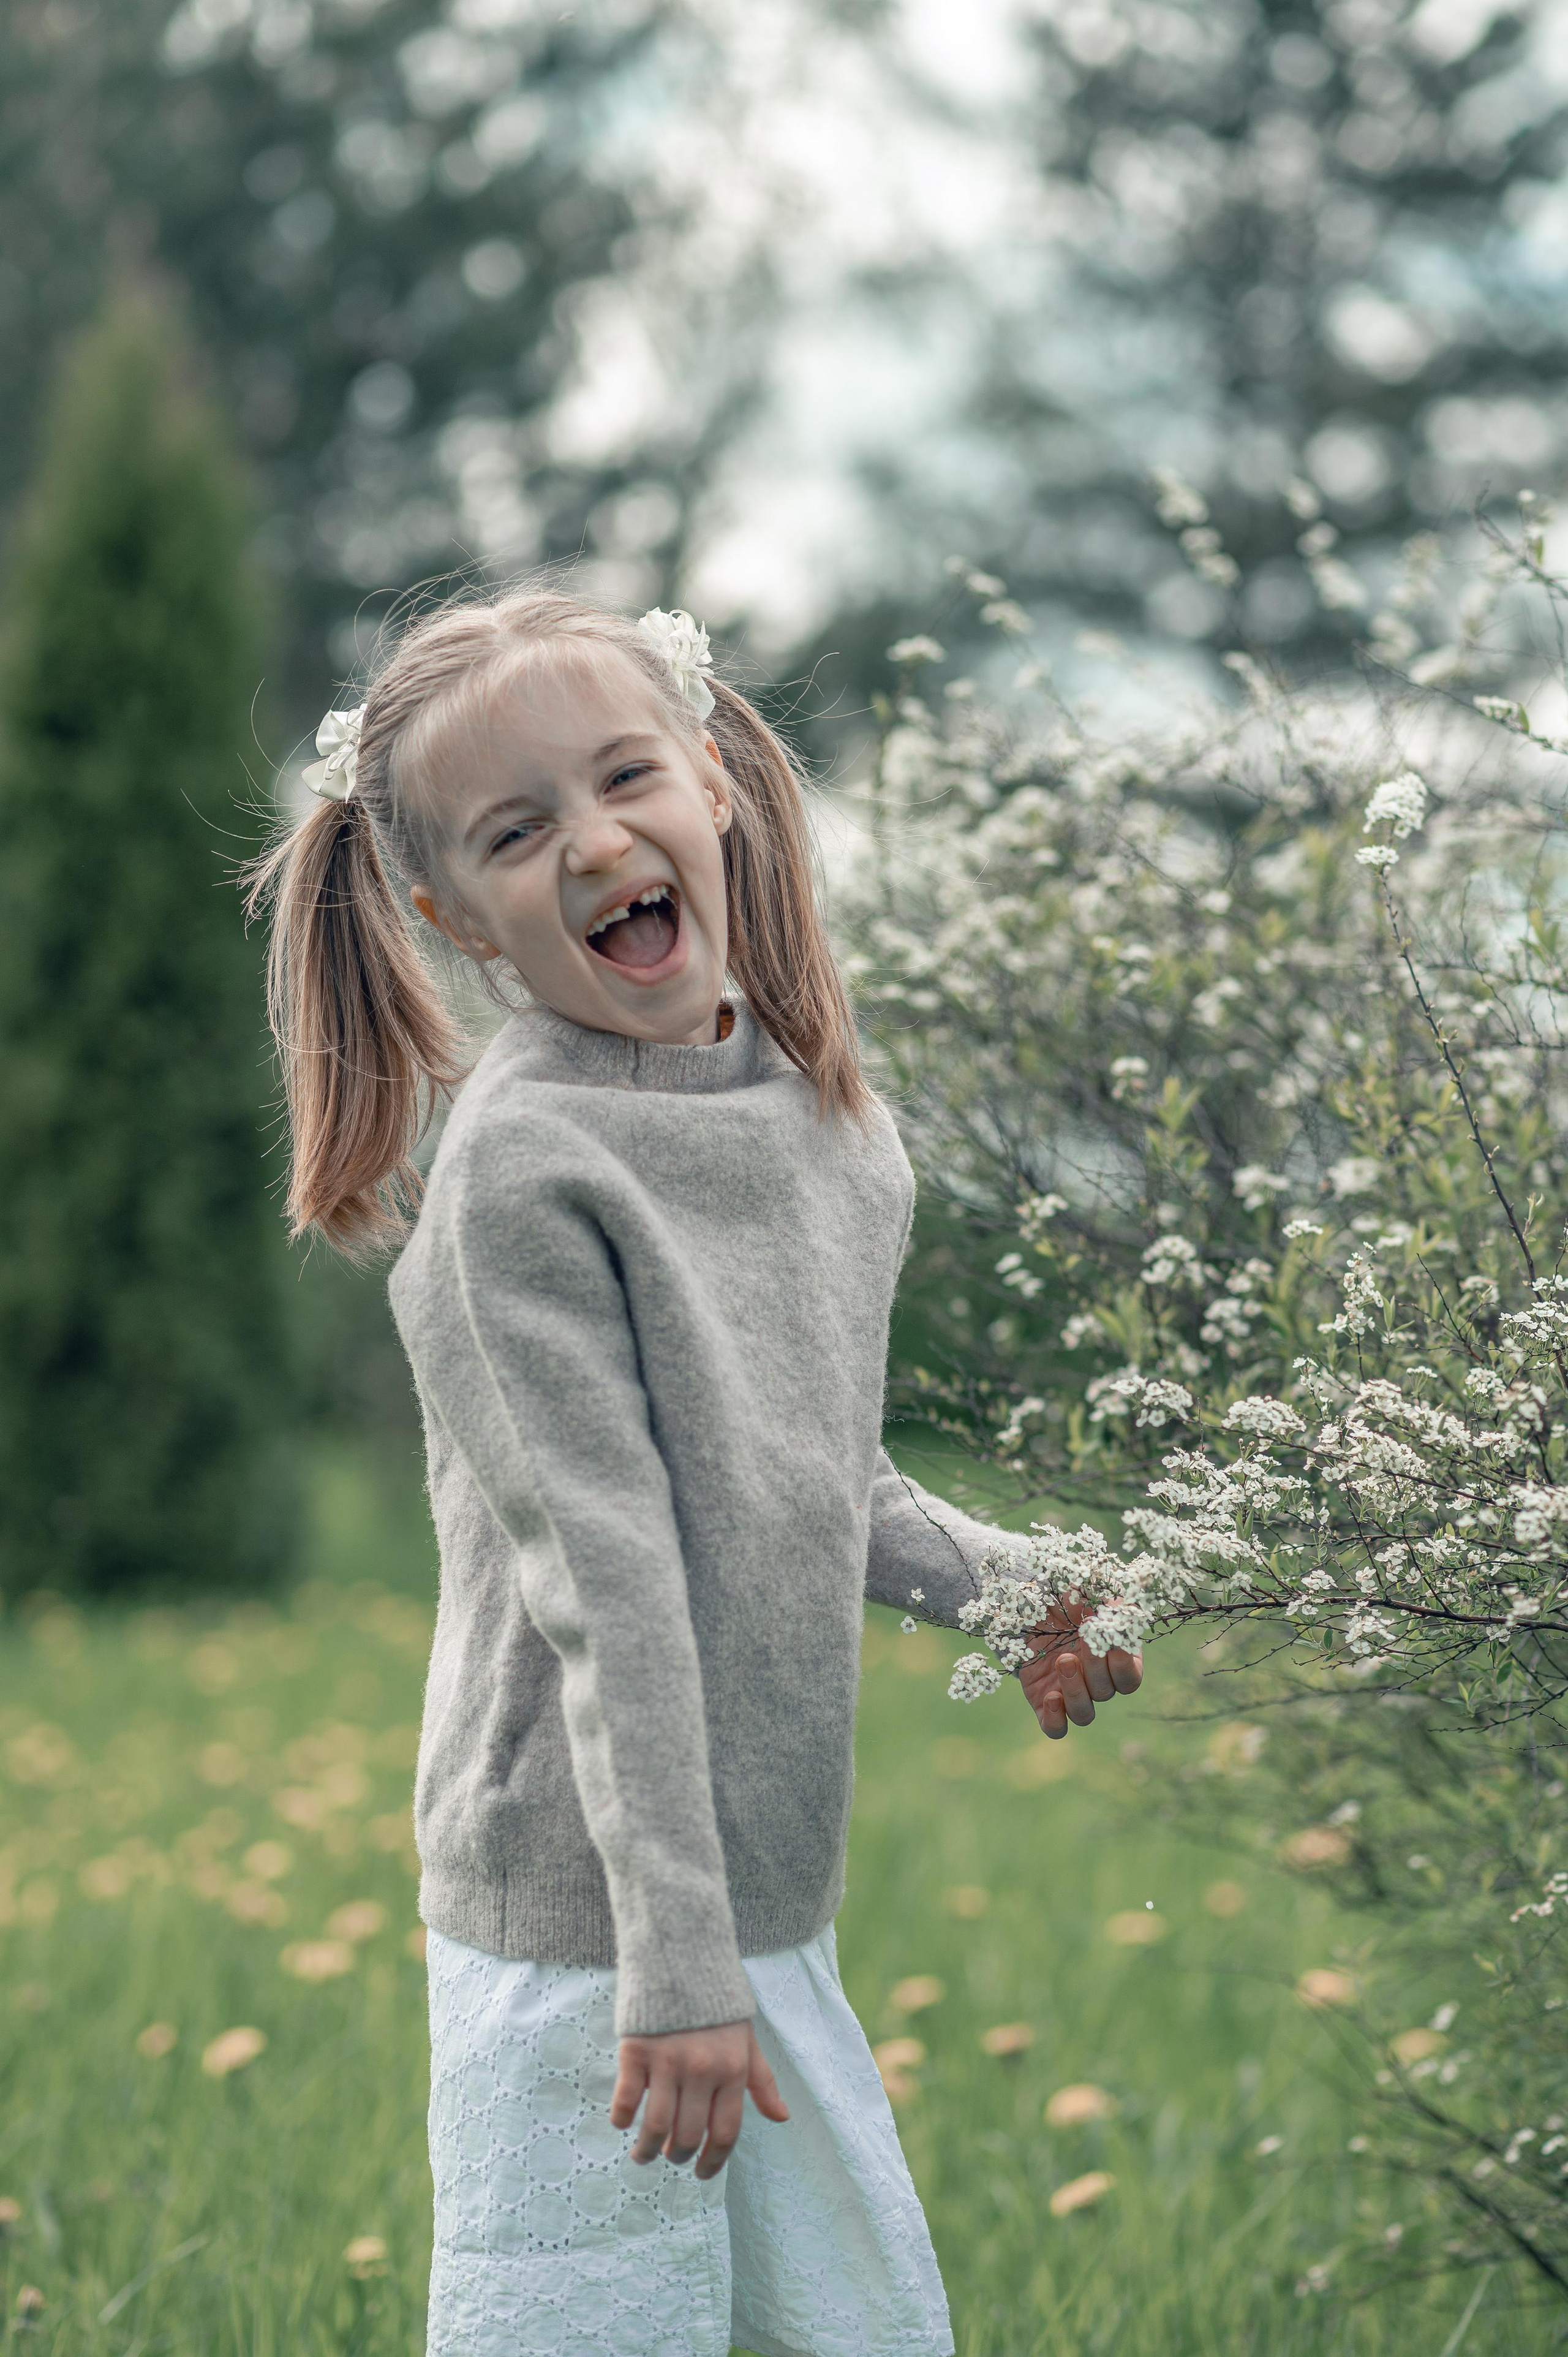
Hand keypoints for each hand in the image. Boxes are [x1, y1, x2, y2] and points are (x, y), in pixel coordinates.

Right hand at [611, 2019, 788, 2178]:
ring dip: (648, 2150)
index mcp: (733, 2069)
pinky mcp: (636, 2050)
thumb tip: (782, 2118)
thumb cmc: (718, 2005)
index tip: (702, 2174)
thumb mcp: (746, 2040)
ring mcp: (667, 2061)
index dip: (714, 2162)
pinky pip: (627, 2100)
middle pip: (688, 2135)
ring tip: (643, 2154)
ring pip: (656, 2126)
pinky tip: (623, 2122)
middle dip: (679, 2156)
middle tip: (672, 2156)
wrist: (682, 1956)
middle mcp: (702, 2070)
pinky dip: (622, 2119)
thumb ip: (761, 2080)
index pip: (725, 2132)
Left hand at [1019, 1592, 1142, 1739]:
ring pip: (1084, 1714)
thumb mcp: (1093, 1589)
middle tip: (1081, 1637)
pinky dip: (1055, 1720)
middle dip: (1095, 1667)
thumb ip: (1115, 1603)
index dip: (1122, 1663)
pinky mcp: (1044, 1701)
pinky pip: (1055, 1729)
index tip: (1104, 1633)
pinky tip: (1050, 1697)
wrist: (1030, 1600)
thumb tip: (1127, 1614)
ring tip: (1063, 1660)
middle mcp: (1096, 1681)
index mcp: (1115, 1660)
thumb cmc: (1068, 1594)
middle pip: (1106, 1693)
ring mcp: (1070, 1693)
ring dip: (1076, 1691)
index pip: (1130, 1679)